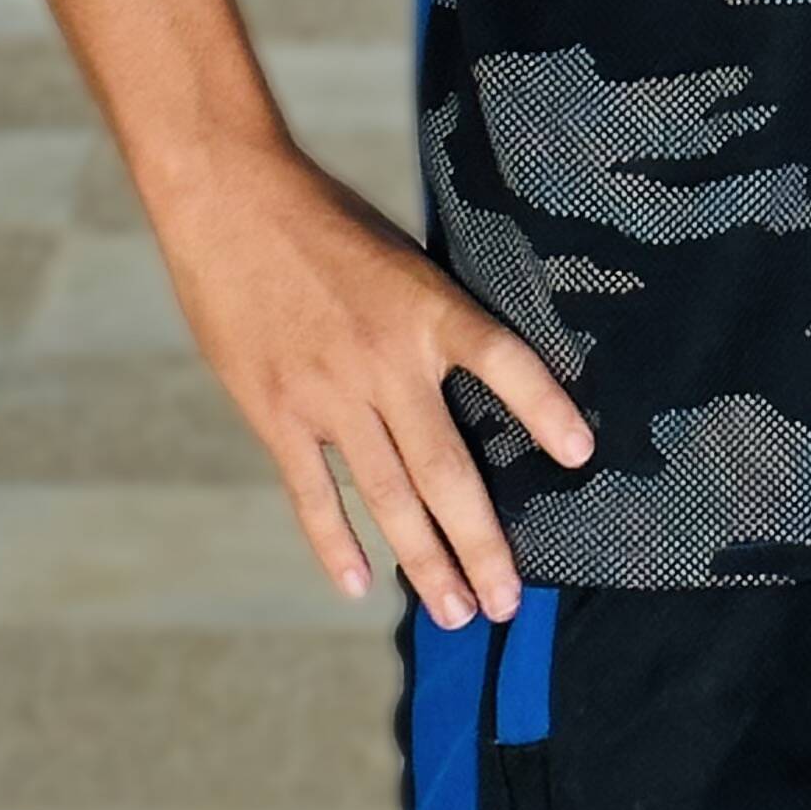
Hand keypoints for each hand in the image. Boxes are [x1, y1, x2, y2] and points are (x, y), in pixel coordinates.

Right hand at [150, 139, 593, 625]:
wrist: (228, 199)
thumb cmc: (323, 221)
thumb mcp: (400, 256)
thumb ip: (432, 320)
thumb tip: (473, 383)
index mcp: (428, 308)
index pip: (504, 361)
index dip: (545, 406)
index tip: (581, 454)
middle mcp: (385, 359)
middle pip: (446, 468)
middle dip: (480, 543)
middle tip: (507, 600)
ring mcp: (328, 391)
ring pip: (388, 495)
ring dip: (424, 561)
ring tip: (456, 610)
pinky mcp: (276, 410)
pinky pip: (313, 491)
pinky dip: (336, 542)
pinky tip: (358, 584)